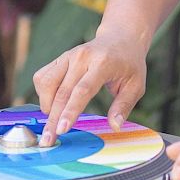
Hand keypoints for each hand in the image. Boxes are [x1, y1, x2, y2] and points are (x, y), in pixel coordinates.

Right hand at [33, 29, 146, 145]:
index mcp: (102, 63)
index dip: (70, 111)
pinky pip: (42, 76)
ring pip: (46, 83)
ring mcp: (68, 56)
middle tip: (47, 141)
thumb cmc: (129, 65)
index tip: (61, 130)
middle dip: (52, 119)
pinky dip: (43, 93)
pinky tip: (53, 103)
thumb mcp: (136, 85)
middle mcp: (82, 57)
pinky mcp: (60, 58)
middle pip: (62, 91)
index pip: (82, 90)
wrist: (120, 38)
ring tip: (55, 120)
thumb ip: (124, 106)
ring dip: (46, 105)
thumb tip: (115, 126)